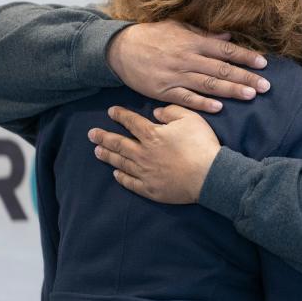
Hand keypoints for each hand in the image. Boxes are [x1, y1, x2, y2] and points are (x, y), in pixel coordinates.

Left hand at [88, 105, 220, 202]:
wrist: (210, 175)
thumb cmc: (201, 144)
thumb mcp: (190, 118)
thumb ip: (171, 112)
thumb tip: (156, 113)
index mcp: (152, 135)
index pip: (131, 122)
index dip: (120, 115)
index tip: (110, 111)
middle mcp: (143, 153)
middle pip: (118, 144)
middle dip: (103, 137)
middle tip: (91, 134)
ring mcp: (145, 173)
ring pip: (121, 163)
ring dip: (108, 156)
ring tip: (97, 152)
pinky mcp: (150, 189)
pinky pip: (131, 182)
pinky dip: (121, 178)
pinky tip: (116, 174)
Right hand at [108, 21, 270, 112]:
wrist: (121, 48)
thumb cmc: (153, 36)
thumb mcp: (179, 28)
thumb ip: (203, 34)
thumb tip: (228, 37)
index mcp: (193, 42)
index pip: (226, 50)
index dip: (246, 57)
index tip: (263, 64)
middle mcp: (188, 58)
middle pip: (222, 69)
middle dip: (245, 78)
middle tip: (266, 86)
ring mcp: (176, 75)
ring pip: (208, 84)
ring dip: (231, 91)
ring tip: (250, 95)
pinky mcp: (164, 91)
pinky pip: (186, 98)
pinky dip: (202, 103)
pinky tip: (219, 108)